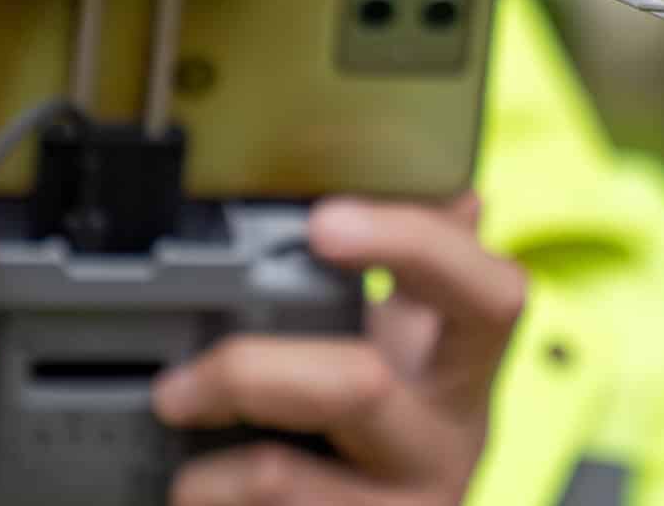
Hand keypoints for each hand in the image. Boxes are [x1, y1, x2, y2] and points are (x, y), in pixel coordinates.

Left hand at [152, 194, 525, 505]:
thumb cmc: (399, 424)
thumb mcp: (423, 346)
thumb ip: (427, 269)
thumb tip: (455, 188)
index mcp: (465, 371)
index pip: (488, 296)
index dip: (414, 245)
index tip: (323, 222)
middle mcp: (445, 445)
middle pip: (359, 385)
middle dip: (250, 370)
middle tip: (178, 382)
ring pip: (284, 479)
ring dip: (207, 468)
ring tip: (175, 458)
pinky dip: (210, 505)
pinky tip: (196, 493)